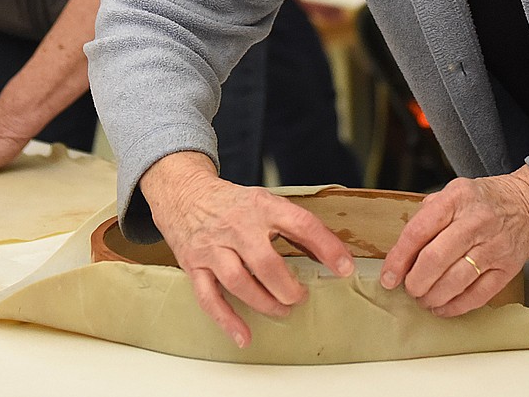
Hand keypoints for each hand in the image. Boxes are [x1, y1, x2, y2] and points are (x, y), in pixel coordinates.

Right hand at [141, 152, 354, 348]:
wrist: (184, 193)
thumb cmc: (231, 203)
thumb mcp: (264, 202)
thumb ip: (292, 225)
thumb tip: (329, 252)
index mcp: (261, 206)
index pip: (300, 224)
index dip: (326, 246)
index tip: (344, 267)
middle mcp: (237, 226)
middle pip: (265, 262)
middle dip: (288, 287)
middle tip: (301, 297)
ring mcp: (213, 248)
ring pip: (238, 281)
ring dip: (264, 302)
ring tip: (282, 310)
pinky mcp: (194, 266)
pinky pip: (209, 298)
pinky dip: (227, 320)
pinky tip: (244, 336)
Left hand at [380, 165, 528, 315]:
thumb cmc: (485, 200)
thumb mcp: (453, 192)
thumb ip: (428, 215)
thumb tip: (403, 250)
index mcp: (456, 199)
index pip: (419, 231)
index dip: (399, 258)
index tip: (389, 276)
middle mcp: (475, 222)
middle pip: (435, 259)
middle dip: (415, 281)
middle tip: (408, 289)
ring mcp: (493, 247)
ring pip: (455, 280)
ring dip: (433, 296)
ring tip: (424, 298)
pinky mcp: (507, 269)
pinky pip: (477, 295)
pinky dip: (456, 306)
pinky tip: (443, 307)